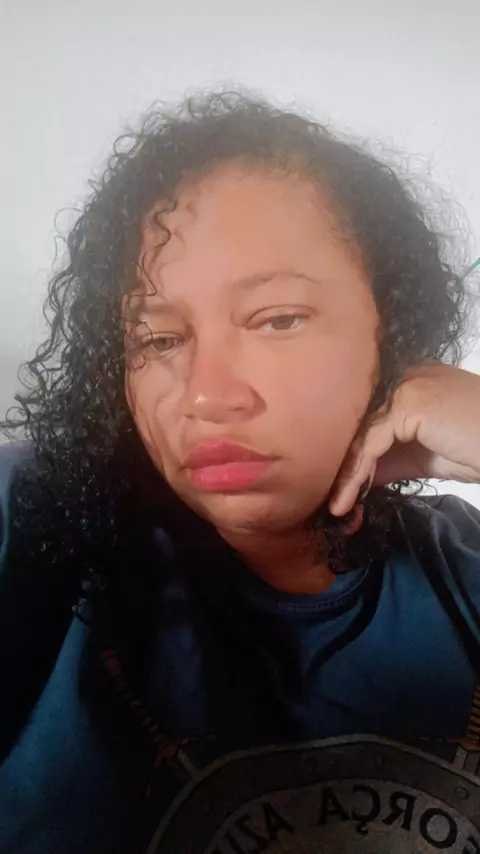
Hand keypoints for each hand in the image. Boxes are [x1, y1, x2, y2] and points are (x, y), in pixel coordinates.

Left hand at [329, 362, 479, 516]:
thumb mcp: (427, 456)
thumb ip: (392, 458)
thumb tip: (359, 474)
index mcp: (413, 382)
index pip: (370, 416)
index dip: (352, 452)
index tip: (340, 486)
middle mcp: (407, 376)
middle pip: (360, 421)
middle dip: (343, 461)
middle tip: (331, 497)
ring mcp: (407, 385)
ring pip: (361, 432)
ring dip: (345, 472)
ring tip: (336, 505)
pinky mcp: (409, 402)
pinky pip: (371, 441)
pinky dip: (357, 471)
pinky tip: (349, 496)